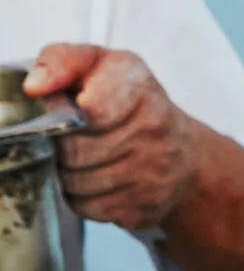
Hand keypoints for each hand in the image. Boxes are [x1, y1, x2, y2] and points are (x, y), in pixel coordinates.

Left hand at [23, 44, 203, 236]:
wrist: (182, 151)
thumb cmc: (128, 103)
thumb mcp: (96, 65)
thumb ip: (60, 62)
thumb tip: (34, 87)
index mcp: (136, 83)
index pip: (91, 111)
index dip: (67, 115)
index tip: (69, 111)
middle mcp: (153, 127)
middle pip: (76, 150)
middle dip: (62, 147)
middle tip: (69, 139)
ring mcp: (153, 171)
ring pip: (79, 182)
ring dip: (69, 174)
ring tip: (82, 160)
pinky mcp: (146, 206)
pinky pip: (91, 208)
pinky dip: (84, 197)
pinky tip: (96, 181)